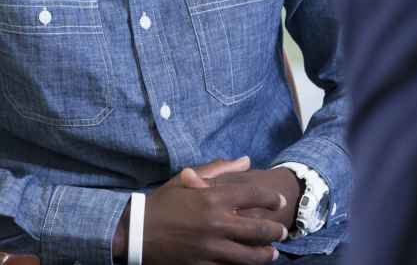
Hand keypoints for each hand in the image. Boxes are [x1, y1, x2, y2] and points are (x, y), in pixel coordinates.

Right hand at [115, 160, 287, 264]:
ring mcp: (211, 247)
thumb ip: (218, 169)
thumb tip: (245, 161)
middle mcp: (215, 223)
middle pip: (259, 229)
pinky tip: (248, 262)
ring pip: (251, 255)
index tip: (277, 201)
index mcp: (211, 198)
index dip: (271, 198)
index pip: (253, 195)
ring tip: (272, 252)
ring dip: (265, 254)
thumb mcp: (185, 180)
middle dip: (275, 231)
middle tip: (281, 231)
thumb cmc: (161, 203)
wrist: (135, 232)